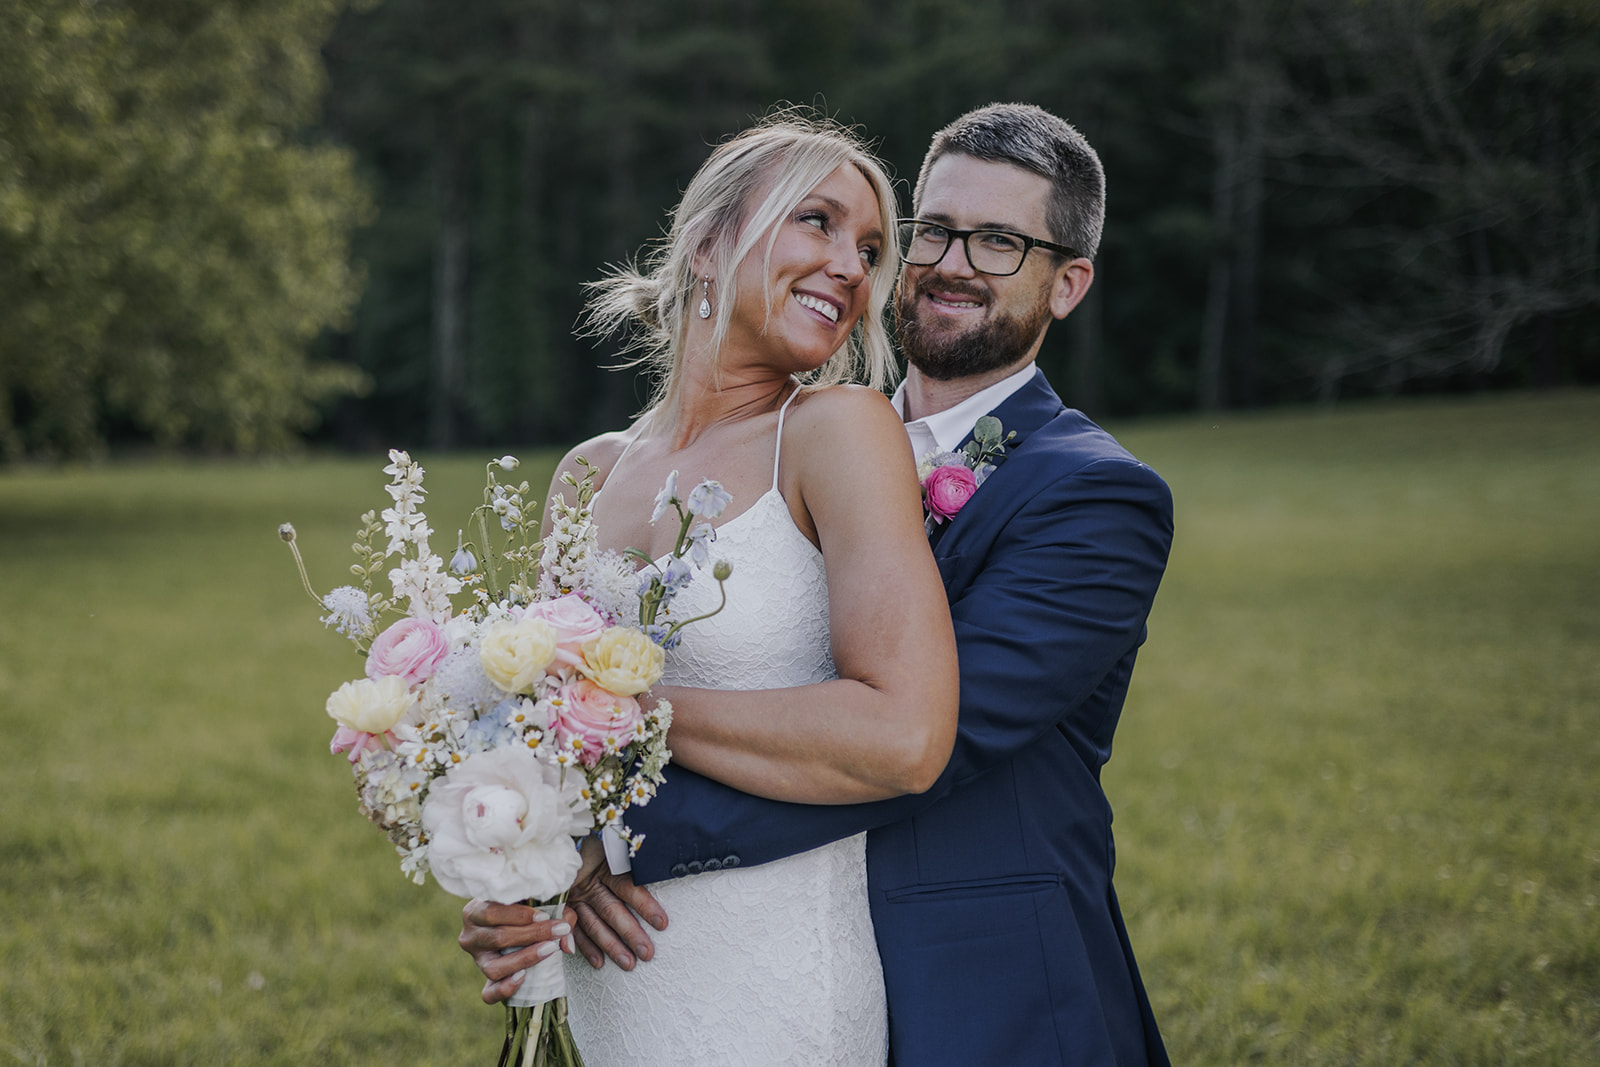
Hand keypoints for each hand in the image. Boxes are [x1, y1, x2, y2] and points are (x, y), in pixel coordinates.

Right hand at [458, 898, 574, 1004]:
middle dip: (532, 934)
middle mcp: (470, 937)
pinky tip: (524, 977)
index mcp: (475, 911)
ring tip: (549, 949)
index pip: (492, 912)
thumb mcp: (538, 902)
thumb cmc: (529, 908)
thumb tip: (567, 943)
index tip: (545, 915)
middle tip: (558, 930)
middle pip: (498, 938)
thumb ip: (558, 913)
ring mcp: (477, 961)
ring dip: (525, 958)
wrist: (517, 927)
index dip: (519, 915)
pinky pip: (489, 993)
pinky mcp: (486, 982)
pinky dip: (505, 988)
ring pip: (494, 967)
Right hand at [568, 836, 669, 971]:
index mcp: (603, 864)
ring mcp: (574, 896)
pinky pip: (575, 929)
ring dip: (610, 946)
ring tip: (628, 963)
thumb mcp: (613, 844)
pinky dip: (585, 947)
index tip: (662, 923)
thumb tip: (658, 867)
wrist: (559, 840)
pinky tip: (599, 963)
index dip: (644, 905)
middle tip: (647, 953)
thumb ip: (631, 859)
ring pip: (594, 923)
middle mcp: (588, 883)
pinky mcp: (563, 905)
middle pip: (612, 910)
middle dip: (630, 933)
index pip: (627, 886)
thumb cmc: (596, 843)